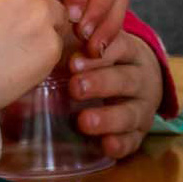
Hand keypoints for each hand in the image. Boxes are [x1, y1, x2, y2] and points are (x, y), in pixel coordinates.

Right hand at [0, 0, 65, 108]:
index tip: (8, 1)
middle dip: (33, 3)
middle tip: (13, 26)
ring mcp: (39, 12)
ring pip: (56, 12)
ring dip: (44, 25)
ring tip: (19, 45)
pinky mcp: (51, 43)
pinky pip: (56, 42)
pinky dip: (44, 51)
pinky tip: (21, 62)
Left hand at [69, 32, 162, 157]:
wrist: (139, 76)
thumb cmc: (100, 57)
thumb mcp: (92, 43)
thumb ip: (72, 38)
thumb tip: (39, 34)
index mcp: (129, 51)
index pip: (119, 48)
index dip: (98, 55)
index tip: (73, 62)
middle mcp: (140, 78)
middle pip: (125, 79)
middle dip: (100, 83)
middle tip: (75, 87)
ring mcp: (143, 106)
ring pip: (131, 112)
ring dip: (108, 118)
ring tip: (85, 121)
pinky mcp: (140, 131)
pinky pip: (134, 140)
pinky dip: (121, 144)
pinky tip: (106, 146)